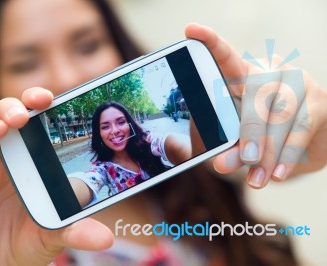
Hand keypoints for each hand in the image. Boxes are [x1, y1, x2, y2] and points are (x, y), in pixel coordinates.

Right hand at [0, 87, 112, 264]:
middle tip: (24, 114)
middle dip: (13, 109)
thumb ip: (79, 232)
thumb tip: (106, 239)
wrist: (4, 260)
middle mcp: (9, 155)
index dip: (37, 104)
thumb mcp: (59, 233)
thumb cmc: (33, 235)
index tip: (48, 98)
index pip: (35, 121)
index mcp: (33, 157)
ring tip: (2, 128)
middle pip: (6, 118)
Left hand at [185, 23, 326, 187]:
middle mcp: (270, 71)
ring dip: (269, 150)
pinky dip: (288, 155)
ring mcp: (297, 83)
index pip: (226, 57)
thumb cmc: (257, 137)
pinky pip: (303, 128)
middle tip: (242, 159)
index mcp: (242, 75)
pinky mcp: (319, 102)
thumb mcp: (233, 143)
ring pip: (282, 113)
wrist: (300, 145)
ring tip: (256, 179)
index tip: (192, 29)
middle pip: (258, 90)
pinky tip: (276, 174)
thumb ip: (220, 149)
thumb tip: (205, 158)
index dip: (211, 43)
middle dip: (250, 129)